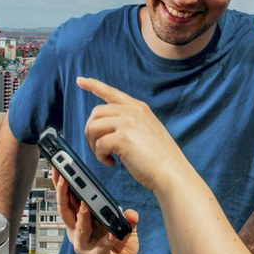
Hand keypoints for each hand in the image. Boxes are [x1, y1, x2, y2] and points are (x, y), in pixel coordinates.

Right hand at [52, 168, 139, 253]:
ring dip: (81, 214)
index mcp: (80, 221)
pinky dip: (107, 239)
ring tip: (85, 202)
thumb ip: (127, 218)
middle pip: (65, 209)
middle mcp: (77, 232)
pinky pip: (101, 245)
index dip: (61, 185)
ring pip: (77, 226)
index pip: (68, 200)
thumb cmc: (119, 249)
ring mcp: (83, 245)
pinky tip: (113, 233)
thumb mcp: (124, 228)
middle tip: (61, 176)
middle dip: (62, 192)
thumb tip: (130, 213)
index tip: (59, 169)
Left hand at [76, 76, 191, 191]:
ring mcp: (128, 123)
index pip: (111, 92)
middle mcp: (133, 111)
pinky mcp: (123, 138)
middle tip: (97, 147)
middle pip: (96, 113)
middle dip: (90, 131)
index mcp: (139, 108)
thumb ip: (130, 122)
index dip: (94, 85)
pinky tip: (111, 163)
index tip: (81, 81)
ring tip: (105, 155)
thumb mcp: (147, 130)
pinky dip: (100, 157)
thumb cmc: (160, 158)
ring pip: (93, 127)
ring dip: (93, 145)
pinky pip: (99, 144)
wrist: (171, 172)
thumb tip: (106, 126)